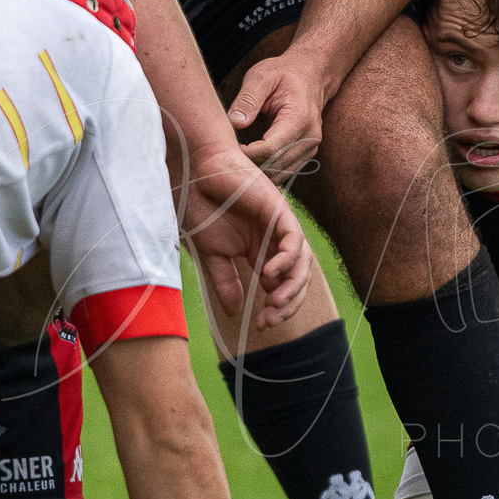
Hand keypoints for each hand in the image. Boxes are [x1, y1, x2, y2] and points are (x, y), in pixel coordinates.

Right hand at [175, 144, 309, 328]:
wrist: (196, 173)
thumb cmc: (202, 207)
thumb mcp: (212, 254)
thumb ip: (224, 281)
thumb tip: (232, 312)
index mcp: (261, 252)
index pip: (282, 285)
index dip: (277, 308)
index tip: (261, 325)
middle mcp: (275, 241)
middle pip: (297, 278)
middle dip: (287, 303)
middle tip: (269, 321)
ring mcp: (279, 225)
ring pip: (302, 262)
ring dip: (291, 287)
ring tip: (273, 303)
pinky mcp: (279, 210)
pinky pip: (294, 239)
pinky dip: (286, 260)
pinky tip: (269, 275)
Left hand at [227, 51, 330, 184]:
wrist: (310, 75)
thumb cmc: (283, 74)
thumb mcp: (261, 76)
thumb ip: (248, 99)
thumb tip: (234, 123)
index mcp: (299, 117)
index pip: (271, 149)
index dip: (247, 154)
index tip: (228, 146)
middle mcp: (310, 137)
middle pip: (275, 165)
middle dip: (249, 165)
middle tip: (227, 156)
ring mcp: (310, 148)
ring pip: (280, 174)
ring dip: (257, 171)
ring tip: (237, 158)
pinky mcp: (305, 155)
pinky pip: (284, 172)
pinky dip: (265, 171)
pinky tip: (249, 161)